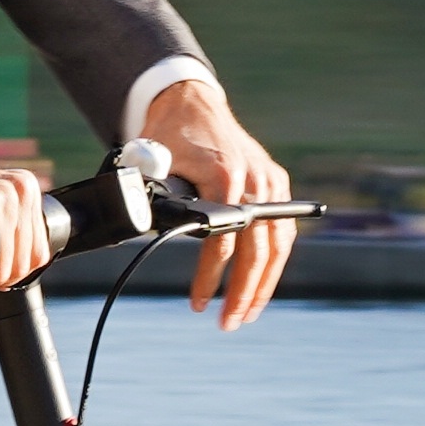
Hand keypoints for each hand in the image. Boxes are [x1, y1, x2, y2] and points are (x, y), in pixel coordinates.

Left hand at [143, 79, 297, 327]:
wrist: (191, 102)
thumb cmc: (169, 134)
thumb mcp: (151, 160)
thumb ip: (151, 189)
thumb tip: (142, 223)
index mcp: (226, 175)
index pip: (223, 239)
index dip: (210, 276)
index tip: (198, 302)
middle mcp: (255, 180)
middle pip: (259, 249)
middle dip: (244, 292)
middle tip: (228, 323)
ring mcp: (270, 182)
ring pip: (279, 245)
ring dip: (264, 284)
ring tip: (246, 314)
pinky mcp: (275, 184)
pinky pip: (282, 231)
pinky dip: (273, 261)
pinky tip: (261, 285)